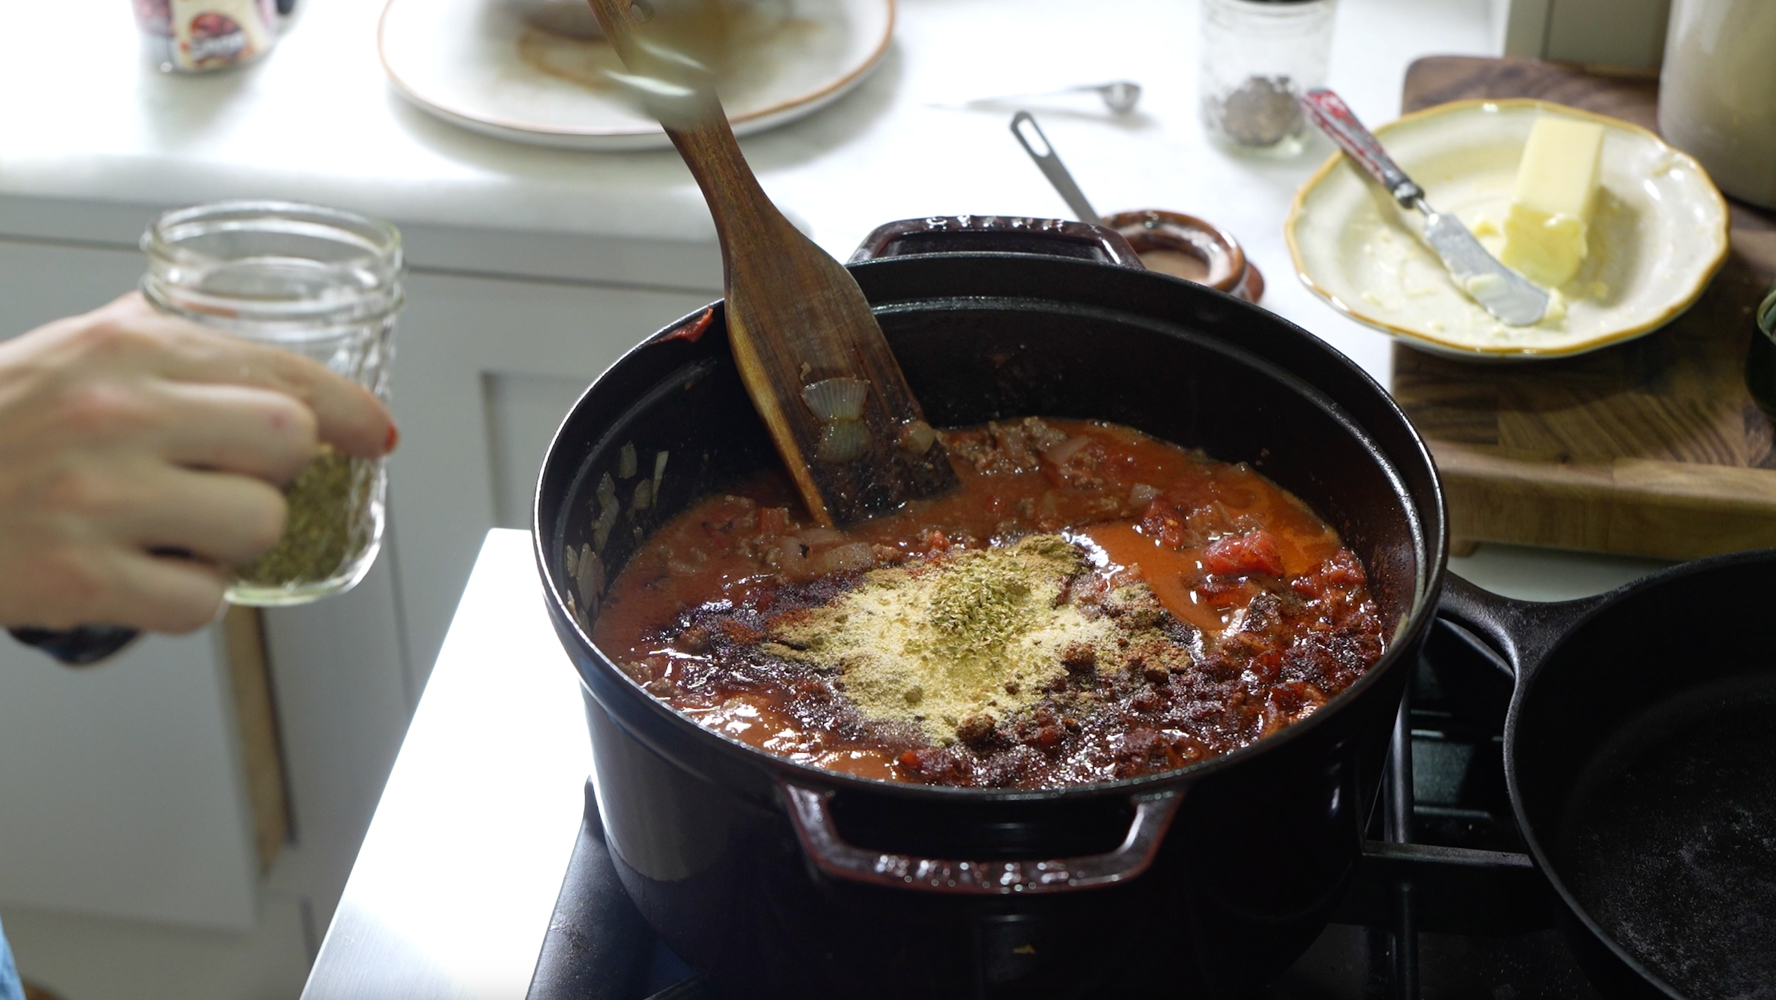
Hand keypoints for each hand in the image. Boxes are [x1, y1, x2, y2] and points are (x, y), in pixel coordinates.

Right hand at [0, 292, 396, 632]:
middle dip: (279, 475)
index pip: (281, 370)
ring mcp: (98, 497)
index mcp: (125, 347)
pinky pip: (202, 602)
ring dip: (236, 544)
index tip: (375, 434)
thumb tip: (253, 346)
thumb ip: (156, 342)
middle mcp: (118, 412)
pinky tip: (145, 577)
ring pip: (258, 527)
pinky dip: (188, 600)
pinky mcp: (77, 578)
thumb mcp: (66, 353)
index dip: (347, 410)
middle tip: (236, 485)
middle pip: (288, 444)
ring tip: (179, 535)